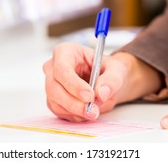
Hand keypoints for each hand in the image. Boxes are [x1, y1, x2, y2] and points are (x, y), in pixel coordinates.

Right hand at [43, 42, 162, 121]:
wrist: (106, 82)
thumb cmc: (107, 69)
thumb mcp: (116, 69)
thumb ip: (112, 79)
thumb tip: (102, 92)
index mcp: (65, 52)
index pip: (62, 68)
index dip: (74, 84)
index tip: (89, 96)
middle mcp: (53, 67)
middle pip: (54, 87)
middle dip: (74, 103)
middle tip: (93, 111)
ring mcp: (51, 84)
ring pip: (55, 102)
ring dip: (75, 111)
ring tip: (94, 112)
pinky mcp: (53, 100)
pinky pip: (59, 111)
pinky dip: (74, 115)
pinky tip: (87, 112)